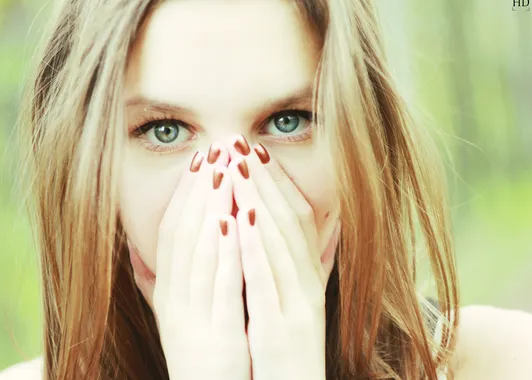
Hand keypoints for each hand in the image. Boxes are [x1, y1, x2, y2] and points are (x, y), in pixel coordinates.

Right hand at [130, 146, 250, 379]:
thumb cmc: (198, 356)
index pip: (171, 233)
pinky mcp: (217, 333)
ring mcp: (193, 316)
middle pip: (184, 233)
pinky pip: (221, 283)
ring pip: (200, 250)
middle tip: (215, 150)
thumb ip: (158, 285)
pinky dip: (227, 248)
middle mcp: (174, 300)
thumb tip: (138, 253)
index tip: (199, 162)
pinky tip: (236, 218)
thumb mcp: (174, 317)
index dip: (184, 195)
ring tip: (226, 170)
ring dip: (213, 207)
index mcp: (168, 293)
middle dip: (200, 189)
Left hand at [227, 137, 340, 379]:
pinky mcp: (281, 329)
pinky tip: (240, 218)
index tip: (259, 155)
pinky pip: (265, 281)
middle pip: (288, 223)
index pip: (299, 222)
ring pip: (278, 244)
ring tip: (237, 166)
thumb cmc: (289, 357)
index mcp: (309, 281)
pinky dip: (254, 247)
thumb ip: (298, 274)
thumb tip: (305, 239)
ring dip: (257, 201)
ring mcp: (297, 307)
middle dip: (264, 181)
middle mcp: (308, 288)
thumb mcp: (296, 310)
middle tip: (241, 145)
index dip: (280, 185)